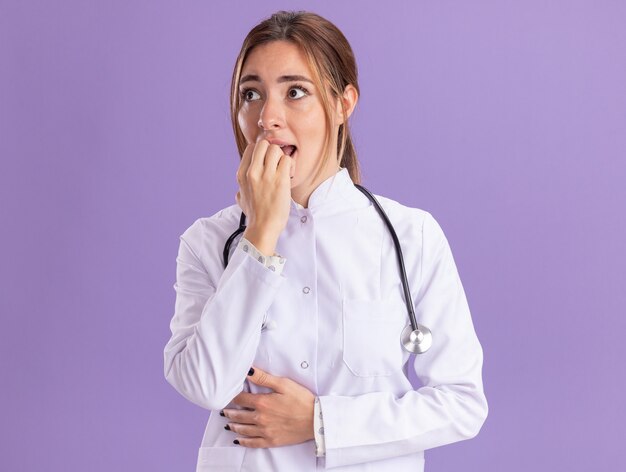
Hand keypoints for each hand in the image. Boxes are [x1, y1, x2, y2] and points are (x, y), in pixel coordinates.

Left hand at [222, 366, 314, 447]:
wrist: (315, 420)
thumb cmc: (301, 399)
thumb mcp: (283, 384)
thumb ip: (263, 377)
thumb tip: (247, 371)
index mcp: (262, 403)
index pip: (240, 399)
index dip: (232, 397)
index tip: (228, 396)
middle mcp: (260, 418)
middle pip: (239, 415)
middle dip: (230, 412)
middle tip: (223, 411)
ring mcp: (264, 431)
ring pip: (243, 429)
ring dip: (234, 426)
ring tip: (228, 423)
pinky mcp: (271, 441)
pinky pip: (252, 443)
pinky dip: (243, 442)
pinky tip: (238, 440)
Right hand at [235, 140, 294, 254]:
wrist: (263, 227)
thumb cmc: (255, 215)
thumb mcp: (240, 198)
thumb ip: (241, 188)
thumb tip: (240, 188)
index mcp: (242, 174)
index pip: (251, 148)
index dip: (262, 152)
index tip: (268, 163)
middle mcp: (252, 172)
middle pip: (263, 144)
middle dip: (272, 151)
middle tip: (277, 164)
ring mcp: (266, 175)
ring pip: (276, 150)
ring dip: (282, 158)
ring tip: (284, 171)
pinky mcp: (280, 180)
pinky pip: (287, 160)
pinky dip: (291, 166)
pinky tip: (290, 176)